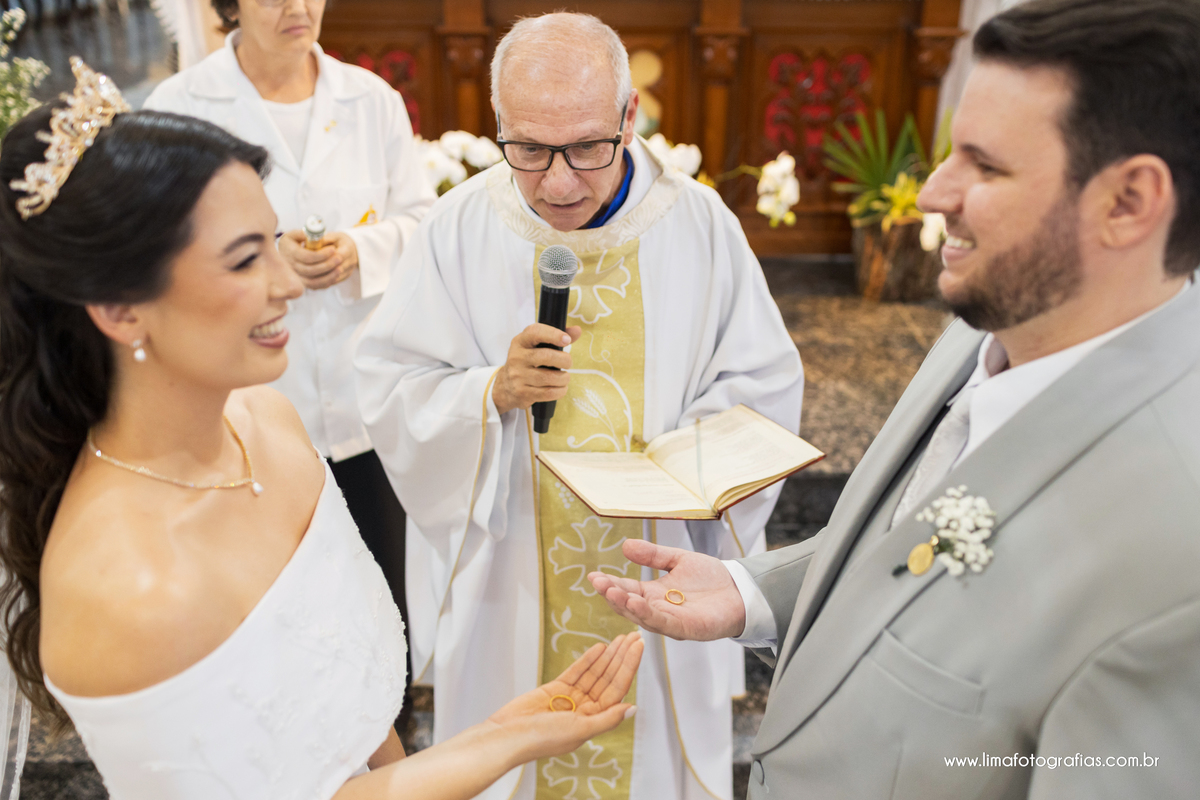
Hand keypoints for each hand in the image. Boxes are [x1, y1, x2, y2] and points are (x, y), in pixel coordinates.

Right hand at [279, 230, 358, 289]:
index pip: (306, 257)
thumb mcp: (296, 233)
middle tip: (339, 258)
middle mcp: (291, 266)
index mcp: (289, 252)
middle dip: (327, 265)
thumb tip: (310, 235)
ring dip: (329, 276)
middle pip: (311, 270)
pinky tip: (336, 274)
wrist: (290, 251)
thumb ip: (303, 233)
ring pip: (314, 281)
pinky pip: (316, 286)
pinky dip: (327, 281)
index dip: (321, 254)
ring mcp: (297, 277)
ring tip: (340, 268)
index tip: (333, 249)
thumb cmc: (296, 240)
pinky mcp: (303, 283)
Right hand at [487, 632, 642, 763]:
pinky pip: (576, 672)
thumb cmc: (544, 739)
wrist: (508, 735)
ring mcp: (571, 698)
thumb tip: (633, 708)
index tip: (638, 648)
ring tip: (621, 637)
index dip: (629, 668)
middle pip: (608, 678)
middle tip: (634, 635)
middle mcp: (586, 709)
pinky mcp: (555, 688)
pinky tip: (600, 647)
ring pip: (594, 673)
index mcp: (595, 721)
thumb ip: (607, 719)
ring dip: (608, 655)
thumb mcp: (580, 730)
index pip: (617, 689)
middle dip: (622, 657)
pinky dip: (587, 660)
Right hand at [492, 323, 582, 415]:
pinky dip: (560, 391)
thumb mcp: (535, 346)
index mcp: (520, 342)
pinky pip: (549, 393)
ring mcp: (518, 376)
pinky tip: (561, 387)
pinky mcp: (523, 393)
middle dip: (565, 360)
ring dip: (564, 378)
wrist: (506, 386)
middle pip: (547, 356)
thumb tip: (577, 331)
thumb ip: (556, 337)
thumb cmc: (527, 362)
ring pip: (550, 377)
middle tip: (568, 363)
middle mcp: (517, 357)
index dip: (553, 334)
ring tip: (564, 377)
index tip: (567, 340)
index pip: (535, 332)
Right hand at [589, 540, 745, 640]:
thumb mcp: (678, 560)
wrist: (740, 590)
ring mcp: (670, 621)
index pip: (626, 589)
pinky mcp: (685, 628)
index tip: (594, 576)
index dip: (610, 584)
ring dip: (625, 604)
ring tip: (612, 591)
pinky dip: (647, 613)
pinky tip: (636, 602)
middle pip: (628, 604)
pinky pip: (662, 622)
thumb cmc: (711, 578)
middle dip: (612, 594)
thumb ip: (653, 555)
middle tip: (599, 582)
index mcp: (653, 594)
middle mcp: (658, 609)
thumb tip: (625, 545)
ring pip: (641, 615)